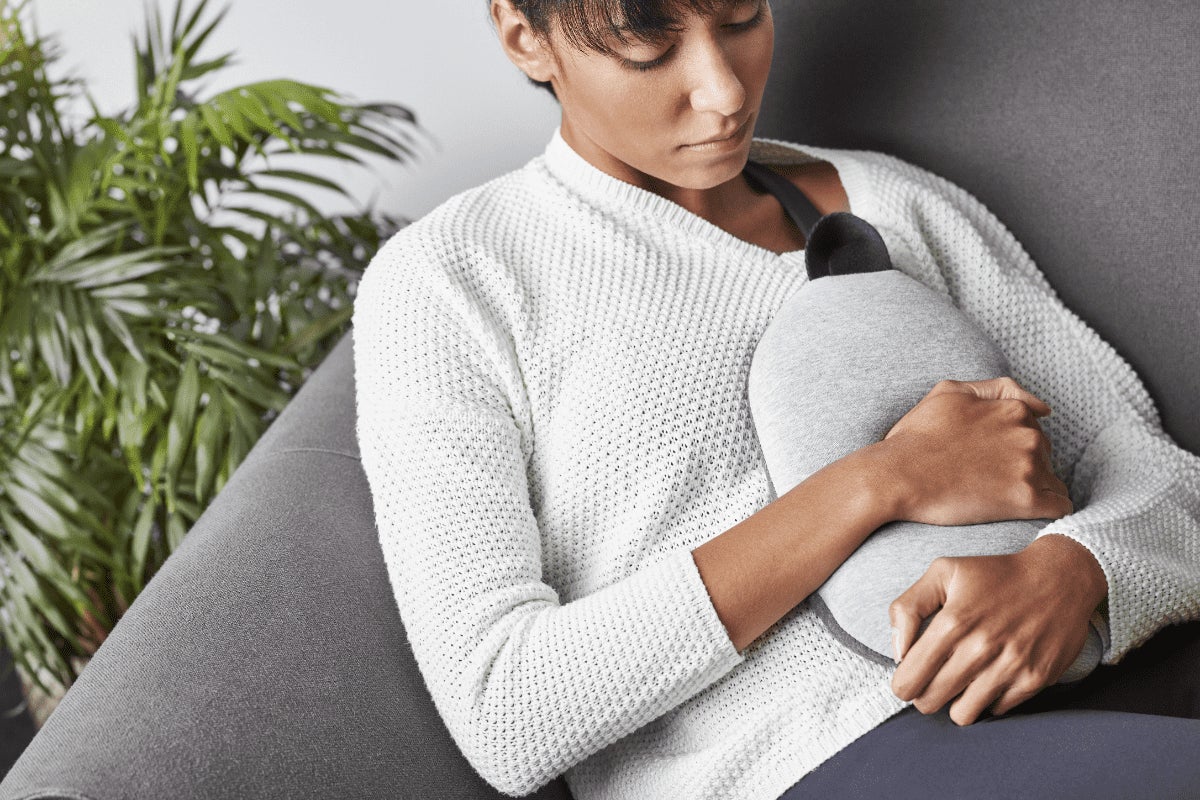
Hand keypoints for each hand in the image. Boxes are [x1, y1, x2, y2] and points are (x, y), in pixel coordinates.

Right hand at [879, 377, 1073, 525]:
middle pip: (1046, 455)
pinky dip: (1047, 511)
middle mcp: (1028, 435)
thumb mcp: (950, 391)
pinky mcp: (1024, 500)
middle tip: (988, 480)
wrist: (896, 476)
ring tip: (997, 498)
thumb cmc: (917, 437)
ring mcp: (1028, 467)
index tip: (990, 460)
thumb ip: (998, 388)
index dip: (1012, 446)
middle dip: (1024, 467)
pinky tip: (1021, 513)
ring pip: (1052, 481)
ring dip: (1032, 489)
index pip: (1035, 430)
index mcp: (1014, 410)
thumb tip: (1042, 407)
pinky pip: (1059, 507)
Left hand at [888, 534, 1107, 725]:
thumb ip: (908, 608)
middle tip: (932, 680)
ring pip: (963, 714)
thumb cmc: (995, 574)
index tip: (908, 677)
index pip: (909, 678)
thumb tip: (898, 652)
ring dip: (955, 702)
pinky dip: (989, 699)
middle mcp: (980, 648)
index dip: (902, 684)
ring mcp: (1010, 666)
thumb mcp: (943, 572)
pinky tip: (990, 677)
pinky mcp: (1035, 679)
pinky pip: (997, 710)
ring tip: (959, 682)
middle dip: (924, 695)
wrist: (1059, 577)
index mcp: (952, 622)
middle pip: (931, 701)